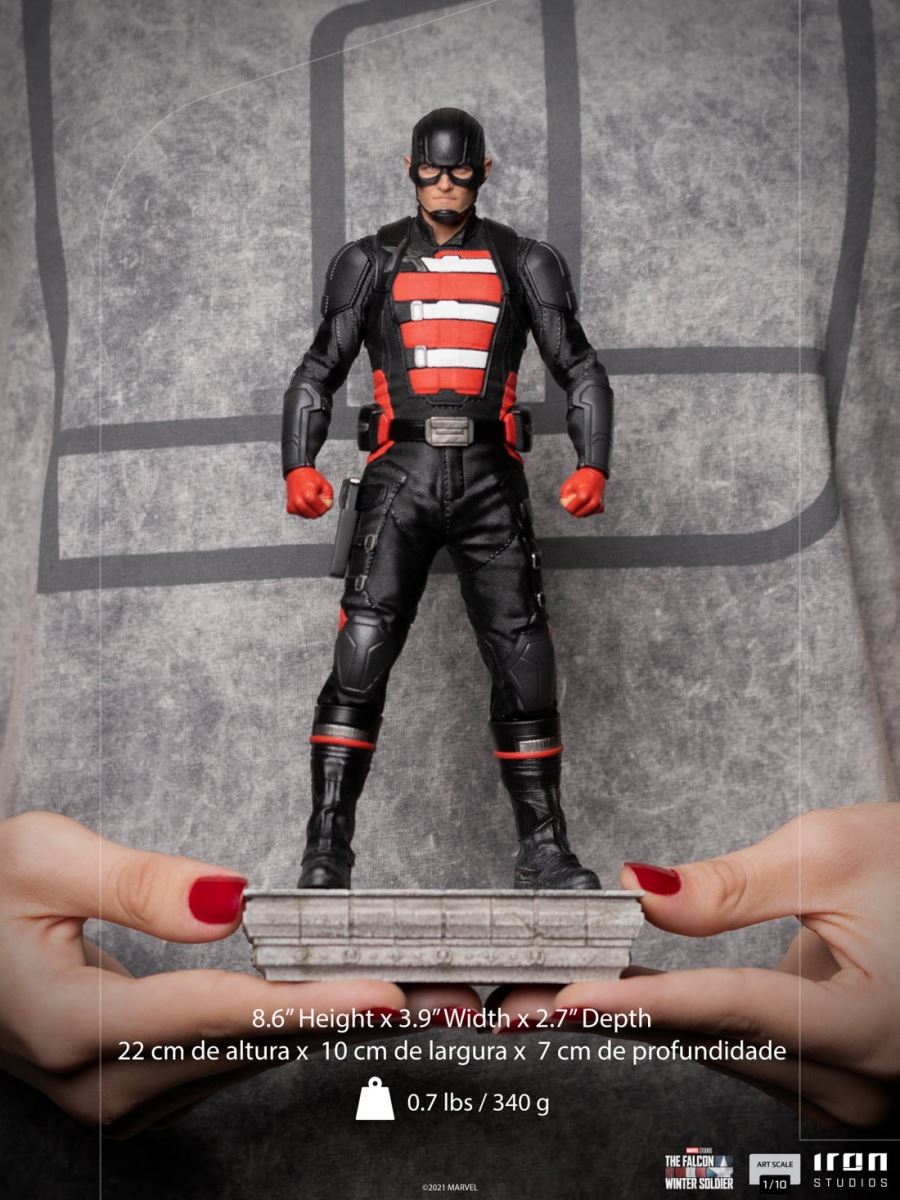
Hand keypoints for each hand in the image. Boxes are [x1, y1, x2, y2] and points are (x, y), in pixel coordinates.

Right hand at [0, 812, 468, 1136]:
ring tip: (382, 992)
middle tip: (421, 993)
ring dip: (312, 1027)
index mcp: (68, 1022)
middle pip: (240, 1048)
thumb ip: (138, 882)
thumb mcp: (41, 860)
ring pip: (234, 1064)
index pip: (214, 1012)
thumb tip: (227, 901)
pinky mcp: (121, 1094)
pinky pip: (216, 1067)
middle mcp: (93, 1081)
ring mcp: (107, 1099)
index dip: (306, 1006)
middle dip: (335, 1017)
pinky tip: (311, 1008)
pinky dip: (270, 1034)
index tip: (378, 996)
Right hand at [285, 466, 332, 517]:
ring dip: (311, 510)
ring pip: (307, 516)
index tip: (323, 501)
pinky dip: (304, 510)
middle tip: (318, 500)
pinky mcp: (290, 508)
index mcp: (308, 495)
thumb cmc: (310, 477)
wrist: (296, 473)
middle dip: (318, 510)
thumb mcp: (325, 484)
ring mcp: (293, 506)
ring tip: (310, 499)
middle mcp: (298, 502)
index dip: (324, 507)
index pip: (320, 510)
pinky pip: (301, 514)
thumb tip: (327, 507)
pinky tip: (305, 501)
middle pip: (314, 515)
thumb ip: (329, 497)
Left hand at [496, 804, 899, 1127]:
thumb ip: (730, 887)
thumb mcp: (830, 853)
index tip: (571, 999)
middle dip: (615, 1014)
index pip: (735, 1008)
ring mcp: (846, 1089)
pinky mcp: (829, 1078)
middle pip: (715, 1040)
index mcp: (872, 1023)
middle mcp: (860, 1078)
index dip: (646, 1001)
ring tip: (557, 1000)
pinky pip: (740, 1050)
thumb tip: (643, 896)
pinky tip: (629, 1001)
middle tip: (522, 1005)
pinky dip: (684, 1020)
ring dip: (640, 1020)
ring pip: (721, 1051)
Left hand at [559, 467, 604, 516]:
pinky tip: (586, 501)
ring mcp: (599, 505)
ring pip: (584, 515)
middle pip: (578, 515)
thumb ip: (563, 498)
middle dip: (573, 509)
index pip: (571, 510)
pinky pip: (590, 513)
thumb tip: (567, 508)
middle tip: (573, 499)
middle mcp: (594, 502)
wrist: (595, 473)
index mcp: (584, 496)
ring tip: (580, 498)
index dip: (567, 505)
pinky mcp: (601, 507)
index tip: (569, 497)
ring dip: (580, 509)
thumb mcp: (567, 485)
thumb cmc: (579, 479)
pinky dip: (587, 509)